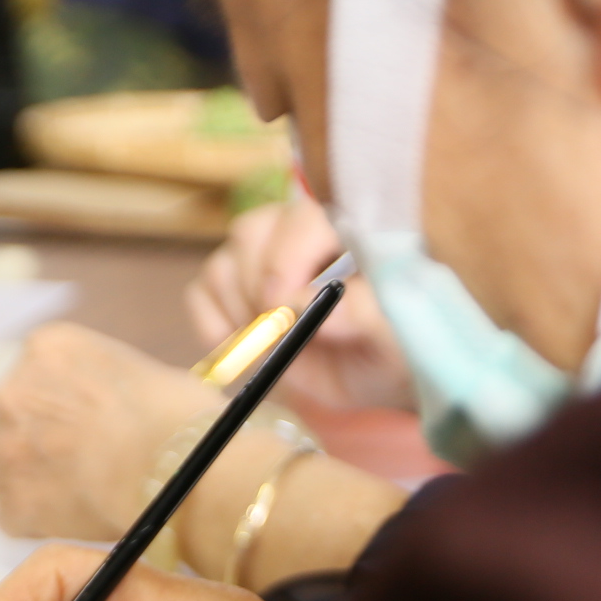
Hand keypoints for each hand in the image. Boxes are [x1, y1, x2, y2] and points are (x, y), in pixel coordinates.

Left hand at [0, 323, 222, 541]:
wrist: (175, 469)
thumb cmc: (178, 418)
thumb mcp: (143, 373)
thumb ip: (107, 385)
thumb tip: (114, 408)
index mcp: (46, 348)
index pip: (40, 376)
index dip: (67, 405)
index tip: (89, 424)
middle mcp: (12, 391)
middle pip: (19, 419)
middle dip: (46, 440)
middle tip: (86, 462)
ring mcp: (4, 448)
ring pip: (11, 468)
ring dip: (39, 480)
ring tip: (86, 494)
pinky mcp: (9, 502)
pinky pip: (17, 515)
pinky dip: (41, 521)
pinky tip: (78, 520)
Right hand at [188, 194, 414, 415]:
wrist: (381, 379)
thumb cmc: (400, 348)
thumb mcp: (401, 335)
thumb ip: (368, 313)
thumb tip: (313, 307)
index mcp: (345, 229)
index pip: (301, 220)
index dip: (284, 261)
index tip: (285, 309)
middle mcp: (297, 235)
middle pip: (249, 232)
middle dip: (257, 289)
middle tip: (278, 333)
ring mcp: (260, 262)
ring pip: (221, 263)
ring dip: (238, 311)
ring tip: (270, 345)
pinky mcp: (235, 293)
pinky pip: (200, 293)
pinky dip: (212, 325)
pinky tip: (242, 349)